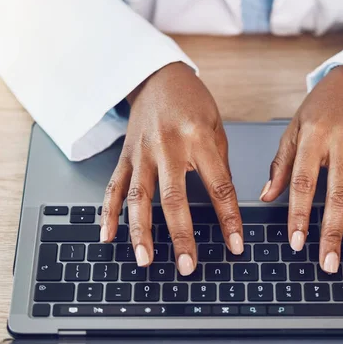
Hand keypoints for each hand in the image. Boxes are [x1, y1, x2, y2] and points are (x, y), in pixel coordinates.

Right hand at [100, 62, 242, 274]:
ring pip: (138, 197)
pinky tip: (107, 236)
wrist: (158, 77)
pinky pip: (113, 187)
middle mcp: (167, 147)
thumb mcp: (216, 128)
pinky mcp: (125, 156)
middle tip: (187, 266)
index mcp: (197, 139)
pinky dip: (108, 213)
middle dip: (181, 236)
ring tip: (145, 259)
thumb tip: (225, 203)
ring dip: (140, 231)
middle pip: (174, 198)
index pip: (218, 186)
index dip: (228, 219)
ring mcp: (142, 152)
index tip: (235, 245)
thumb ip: (219, 164)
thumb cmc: (192, 101)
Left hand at [260, 65, 342, 272]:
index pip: (304, 182)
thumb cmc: (320, 108)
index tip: (296, 242)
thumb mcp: (294, 129)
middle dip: (334, 232)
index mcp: (314, 137)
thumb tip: (267, 196)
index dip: (300, 214)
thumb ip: (282, 164)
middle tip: (329, 262)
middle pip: (339, 193)